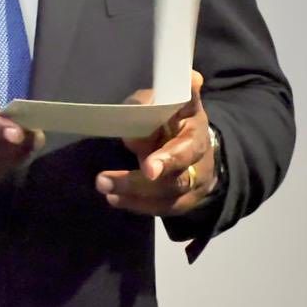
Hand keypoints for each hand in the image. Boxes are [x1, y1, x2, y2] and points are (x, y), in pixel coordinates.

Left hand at [95, 71, 217, 216]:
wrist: (195, 136)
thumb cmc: (169, 112)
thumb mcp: (157, 99)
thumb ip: (143, 109)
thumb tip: (131, 137)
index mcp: (195, 123)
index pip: (186, 140)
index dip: (169, 158)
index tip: (149, 170)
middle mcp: (201, 154)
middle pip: (178, 177)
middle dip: (143, 182)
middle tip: (107, 180)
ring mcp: (198, 179)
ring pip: (170, 194)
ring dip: (135, 194)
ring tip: (105, 188)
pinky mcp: (188, 198)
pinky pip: (165, 206)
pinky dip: (138, 204)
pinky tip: (114, 198)